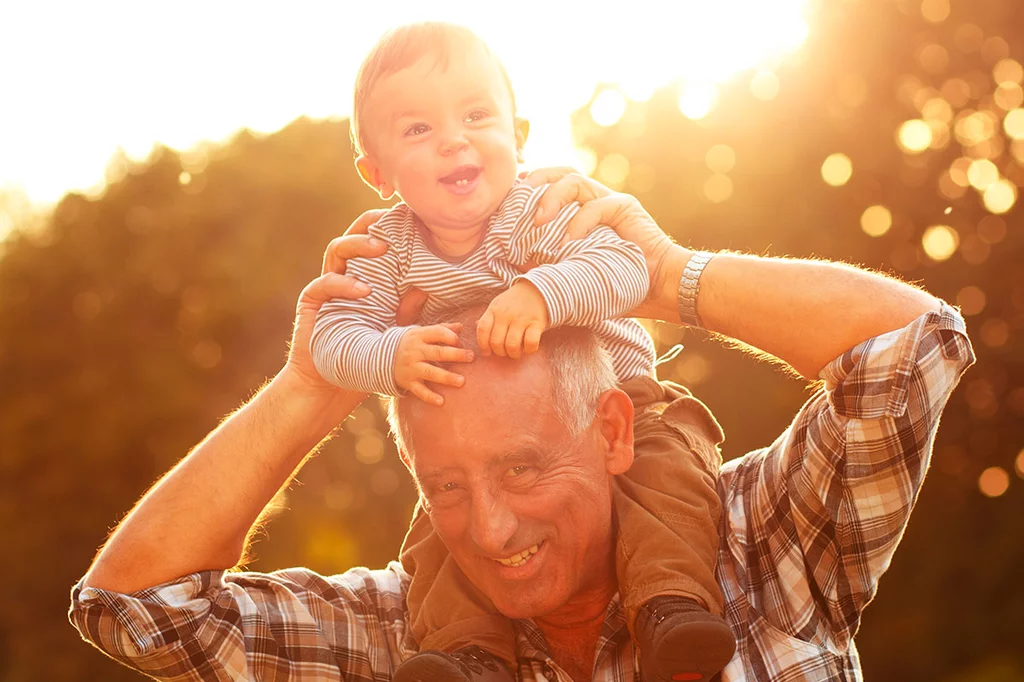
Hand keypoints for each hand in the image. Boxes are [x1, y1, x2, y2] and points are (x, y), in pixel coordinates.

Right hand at [286, 209, 426, 393]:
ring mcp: (325, 286)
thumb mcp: (392, 331)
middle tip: (390, 225)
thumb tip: (427, 289)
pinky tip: (363, 290)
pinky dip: (342, 283)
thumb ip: (406, 310)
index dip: (382, 226)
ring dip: (358, 246)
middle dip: (368, 226)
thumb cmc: (364, 356)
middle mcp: (342, 275)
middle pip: (351, 237)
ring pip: (335, 250)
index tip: (403, 216)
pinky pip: (323, 284)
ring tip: (381, 249)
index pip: (370, 243)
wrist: (331, 384)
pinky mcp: (311, 302)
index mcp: (362, 277)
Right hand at [394, 324, 474, 405]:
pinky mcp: (408, 382)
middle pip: (437, 352)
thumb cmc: (409, 343)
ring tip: (461, 381)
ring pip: (430, 372)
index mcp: (419, 336)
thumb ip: (441, 329)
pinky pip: (419, 390)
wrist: (379, 358)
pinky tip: (441, 401)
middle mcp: (414, 351)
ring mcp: (411, 367)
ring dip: (446, 377)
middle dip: (455, 355)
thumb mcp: (421, 333)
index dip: (449, 336)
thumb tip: (461, 326)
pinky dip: (429, 396)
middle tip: (471, 357)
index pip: (436, 332)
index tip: (460, 341)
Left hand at [476, 280, 548, 358]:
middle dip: (500, 352)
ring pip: (512, 345)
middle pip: (496, 342)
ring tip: (516, 352)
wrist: (537, 289)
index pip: (482, 330)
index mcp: (494, 310)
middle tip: (505, 351)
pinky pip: (531, 343)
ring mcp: (522, 318)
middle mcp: (506, 314)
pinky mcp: (537, 323)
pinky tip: (529, 348)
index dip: (482, 345)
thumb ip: (488, 317)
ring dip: (513, 354)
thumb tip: (474, 326)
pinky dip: (529, 350)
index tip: (487, 352)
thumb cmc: (514, 302)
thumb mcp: (498, 305)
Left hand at [521, 168, 676, 319]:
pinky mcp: (627, 208)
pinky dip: (579, 222)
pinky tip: (568, 241)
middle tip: (517, 195)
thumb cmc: (620, 284)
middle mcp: (596, 200)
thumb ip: (552, 266)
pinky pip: (598, 206)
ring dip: (552, 198)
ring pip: (576, 181)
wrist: (661, 288)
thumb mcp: (577, 273)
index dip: (530, 186)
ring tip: (538, 221)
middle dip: (536, 177)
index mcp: (582, 211)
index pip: (552, 185)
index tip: (507, 198)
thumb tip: (518, 271)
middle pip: (562, 172)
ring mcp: (612, 201)